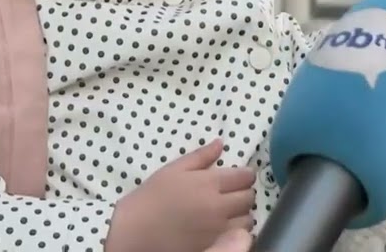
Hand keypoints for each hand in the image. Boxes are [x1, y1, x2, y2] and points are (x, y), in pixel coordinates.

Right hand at [106, 138, 256, 251]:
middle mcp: (219, 206)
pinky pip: (239, 237)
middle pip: (249, 197)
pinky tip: (224, 227)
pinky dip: (237, 230)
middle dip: (244, 192)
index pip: (245, 176)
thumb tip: (220, 143)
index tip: (238, 176)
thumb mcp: (173, 170)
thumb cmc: (151, 198)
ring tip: (228, 211)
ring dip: (242, 212)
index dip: (245, 174)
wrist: (135, 232)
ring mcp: (219, 229)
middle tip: (232, 192)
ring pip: (248, 219)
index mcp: (209, 183)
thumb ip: (200, 156)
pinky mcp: (216, 246)